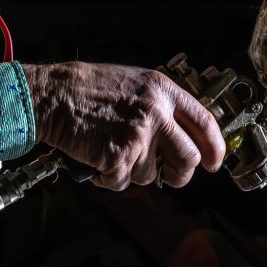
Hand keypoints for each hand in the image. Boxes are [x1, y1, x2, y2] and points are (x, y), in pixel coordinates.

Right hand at [22, 61, 226, 190]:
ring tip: (111, 151)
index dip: (215, 148)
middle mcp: (156, 113)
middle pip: (189, 159)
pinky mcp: (119, 157)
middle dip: (180, 175)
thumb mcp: (134, 83)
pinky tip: (96, 158)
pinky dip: (109, 178)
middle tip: (169, 176)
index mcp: (163, 91)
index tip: (214, 163)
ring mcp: (139, 136)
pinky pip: (123, 183)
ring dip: (132, 172)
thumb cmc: (87, 89)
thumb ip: (160, 106)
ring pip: (151, 175)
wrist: (52, 96)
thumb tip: (180, 136)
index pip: (205, 123)